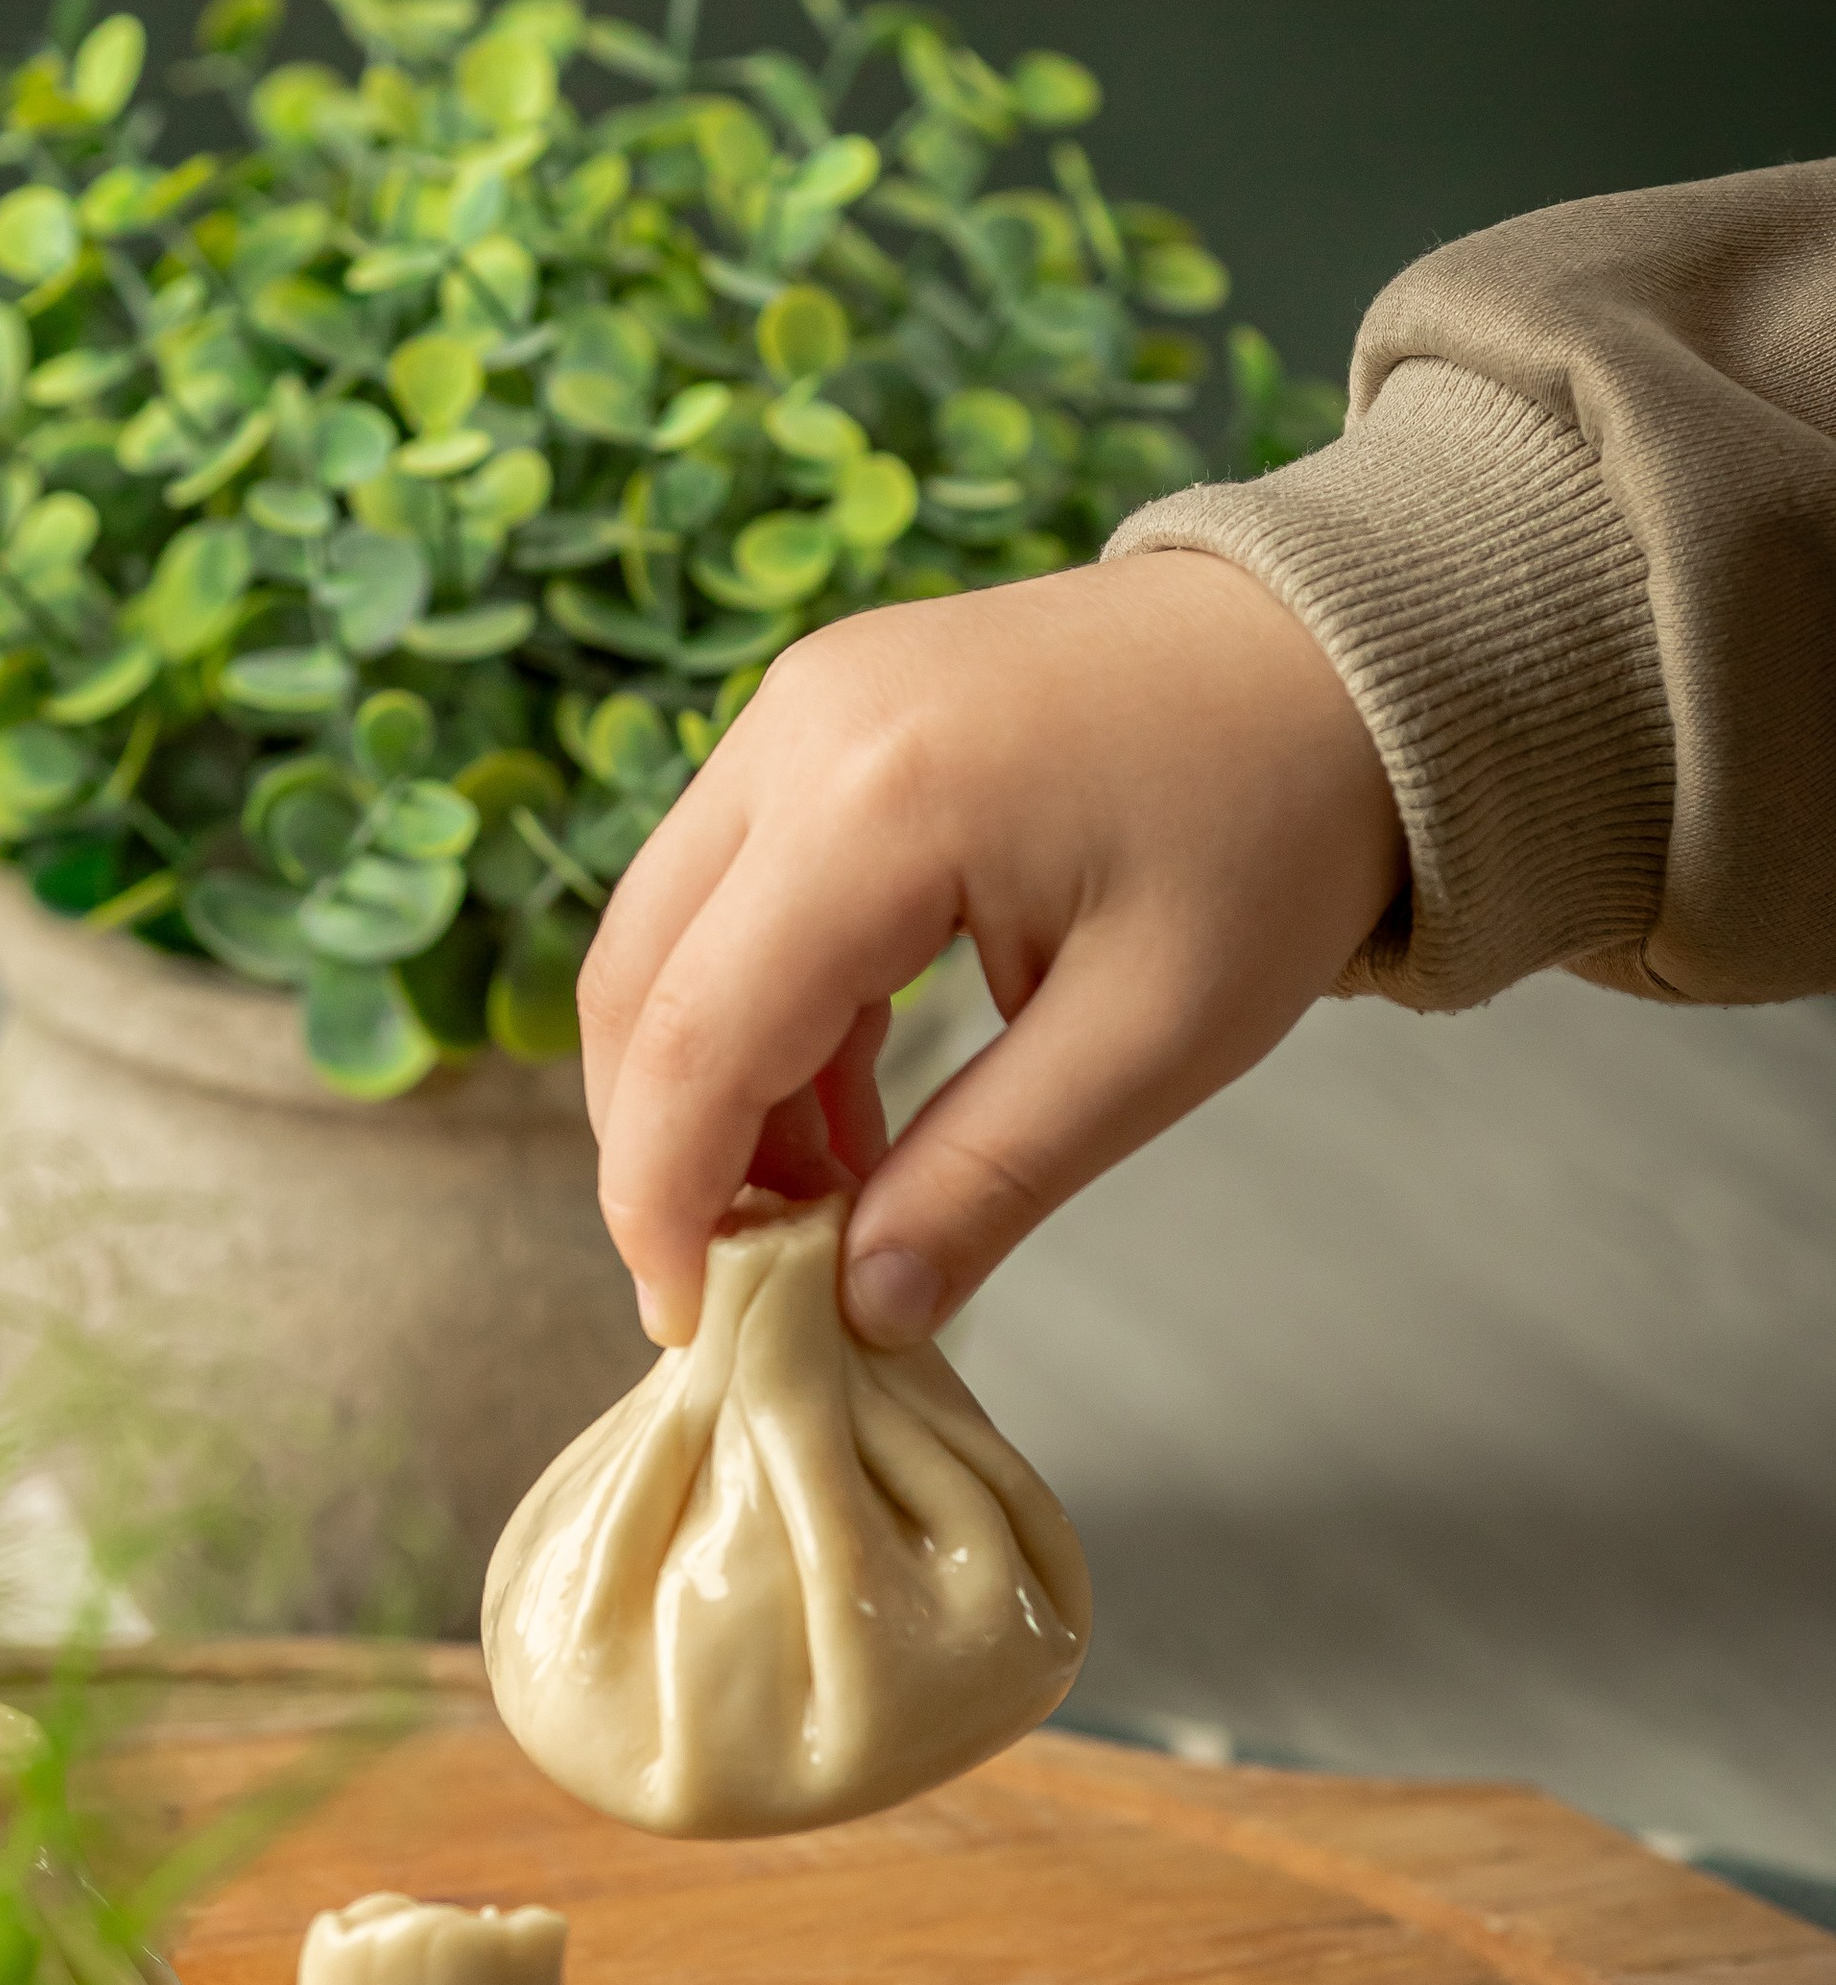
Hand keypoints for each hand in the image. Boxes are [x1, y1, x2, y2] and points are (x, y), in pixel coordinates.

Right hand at [578, 549, 1407, 1344]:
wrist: (1345, 657)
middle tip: (739, 1285)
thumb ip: (989, 1179)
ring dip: (709, 1087)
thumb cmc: (1275, 832)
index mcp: (878, 803)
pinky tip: (845, 1114)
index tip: (692, 1327)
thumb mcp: (1153, 1039)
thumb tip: (860, 1312)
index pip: (696, 1037)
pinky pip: (730, 884)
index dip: (666, 1199)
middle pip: (638, 979)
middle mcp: (800, 730)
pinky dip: (757, 1011)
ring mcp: (799, 705)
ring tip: (822, 1210)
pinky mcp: (821, 713)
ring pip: (665, 933)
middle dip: (663, 1150)